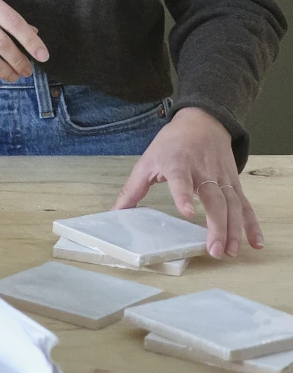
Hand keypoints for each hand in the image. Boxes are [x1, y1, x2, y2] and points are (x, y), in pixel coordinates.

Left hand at [115, 106, 262, 257]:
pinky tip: (255, 243)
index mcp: (177, 164)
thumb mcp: (147, 161)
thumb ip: (133, 189)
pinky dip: (252, 224)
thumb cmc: (171, 143)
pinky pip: (245, 205)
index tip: (187, 212)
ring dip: (234, 229)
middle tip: (214, 249)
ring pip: (232, 204)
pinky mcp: (234, 182)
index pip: (181, 179)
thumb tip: (116, 213)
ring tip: (230, 251)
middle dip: (216, 225)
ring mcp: (221, 177)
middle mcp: (203, 171)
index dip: (184, 195)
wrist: (201, 121)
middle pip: (213, 198)